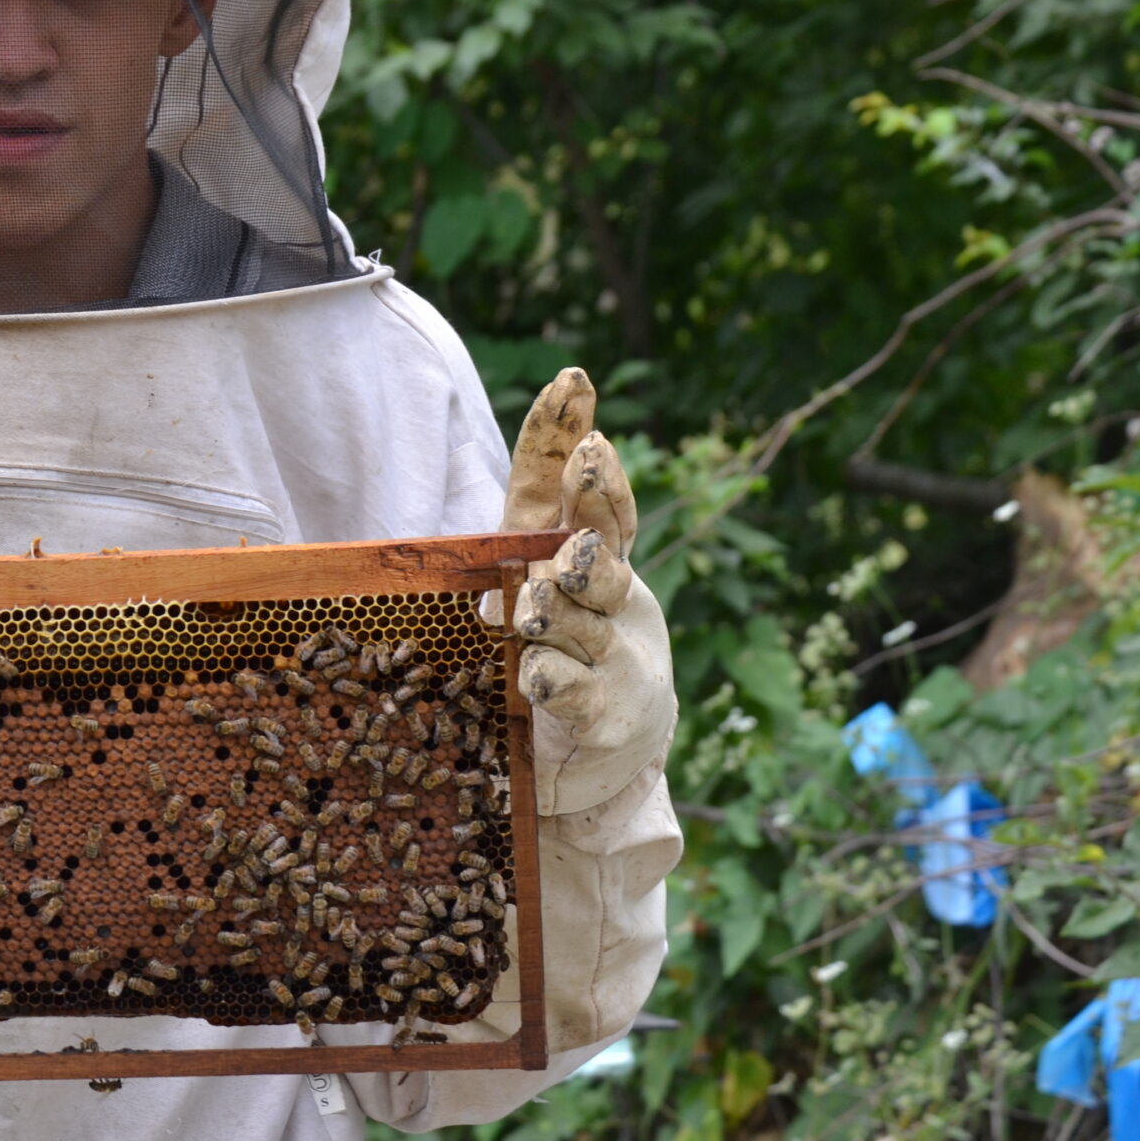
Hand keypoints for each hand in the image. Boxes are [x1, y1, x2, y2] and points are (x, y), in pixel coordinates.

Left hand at [501, 368, 676, 815]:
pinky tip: (538, 678)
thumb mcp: (527, 571)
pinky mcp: (606, 713)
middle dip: (593, 504)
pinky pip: (574, 688)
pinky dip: (554, 681)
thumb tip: (550, 427)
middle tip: (586, 467)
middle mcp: (602, 594)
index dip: (565, 435)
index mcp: (576, 551)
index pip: (570, 485)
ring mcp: (612, 653)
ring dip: (556, 608)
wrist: (603, 756)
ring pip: (581, 617)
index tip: (571, 384)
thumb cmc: (558, 649)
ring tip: (539, 605)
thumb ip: (539, 504)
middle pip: (598, 540)